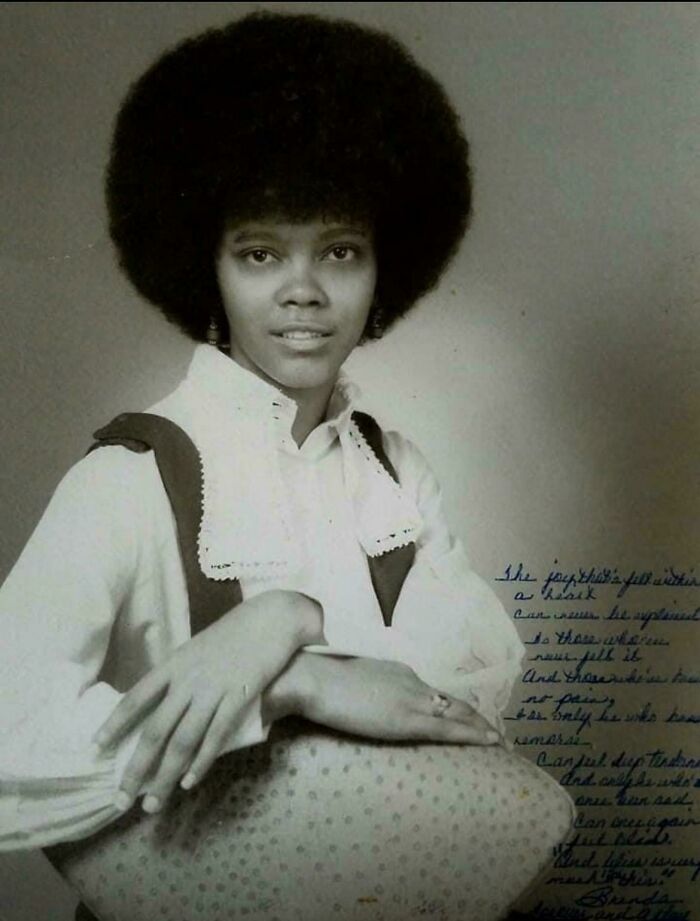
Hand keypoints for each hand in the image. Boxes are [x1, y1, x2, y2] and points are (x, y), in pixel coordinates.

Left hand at [94, 590, 322, 812]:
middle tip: (121, 799)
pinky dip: (201, 762)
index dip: (115, 723)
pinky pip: (216, 736)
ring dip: (165, 776)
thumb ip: (179, 674)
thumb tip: (159, 703)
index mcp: (174, 664)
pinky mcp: (240, 697)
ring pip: (183, 740)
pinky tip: (189, 782)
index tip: (96, 747)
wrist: (272, 618)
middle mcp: (188, 679)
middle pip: (155, 729)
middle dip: (136, 768)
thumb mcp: (197, 648)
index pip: (136, 698)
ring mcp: (214, 689)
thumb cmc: (235, 633)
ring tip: (153, 803)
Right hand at [286, 654, 500, 744]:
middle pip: (451, 702)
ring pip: (457, 714)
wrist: (313, 676)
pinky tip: (489, 741)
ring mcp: (411, 698)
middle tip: (497, 733)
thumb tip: (364, 701)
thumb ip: (364, 690)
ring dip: (480, 728)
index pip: (432, 692)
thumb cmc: (320, 678)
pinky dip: (472, 734)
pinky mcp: (407, 719)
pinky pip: (448, 729)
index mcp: (397, 671)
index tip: (468, 717)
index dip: (453, 706)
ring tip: (501, 741)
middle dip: (476, 717)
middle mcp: (411, 681)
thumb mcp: (349, 680)